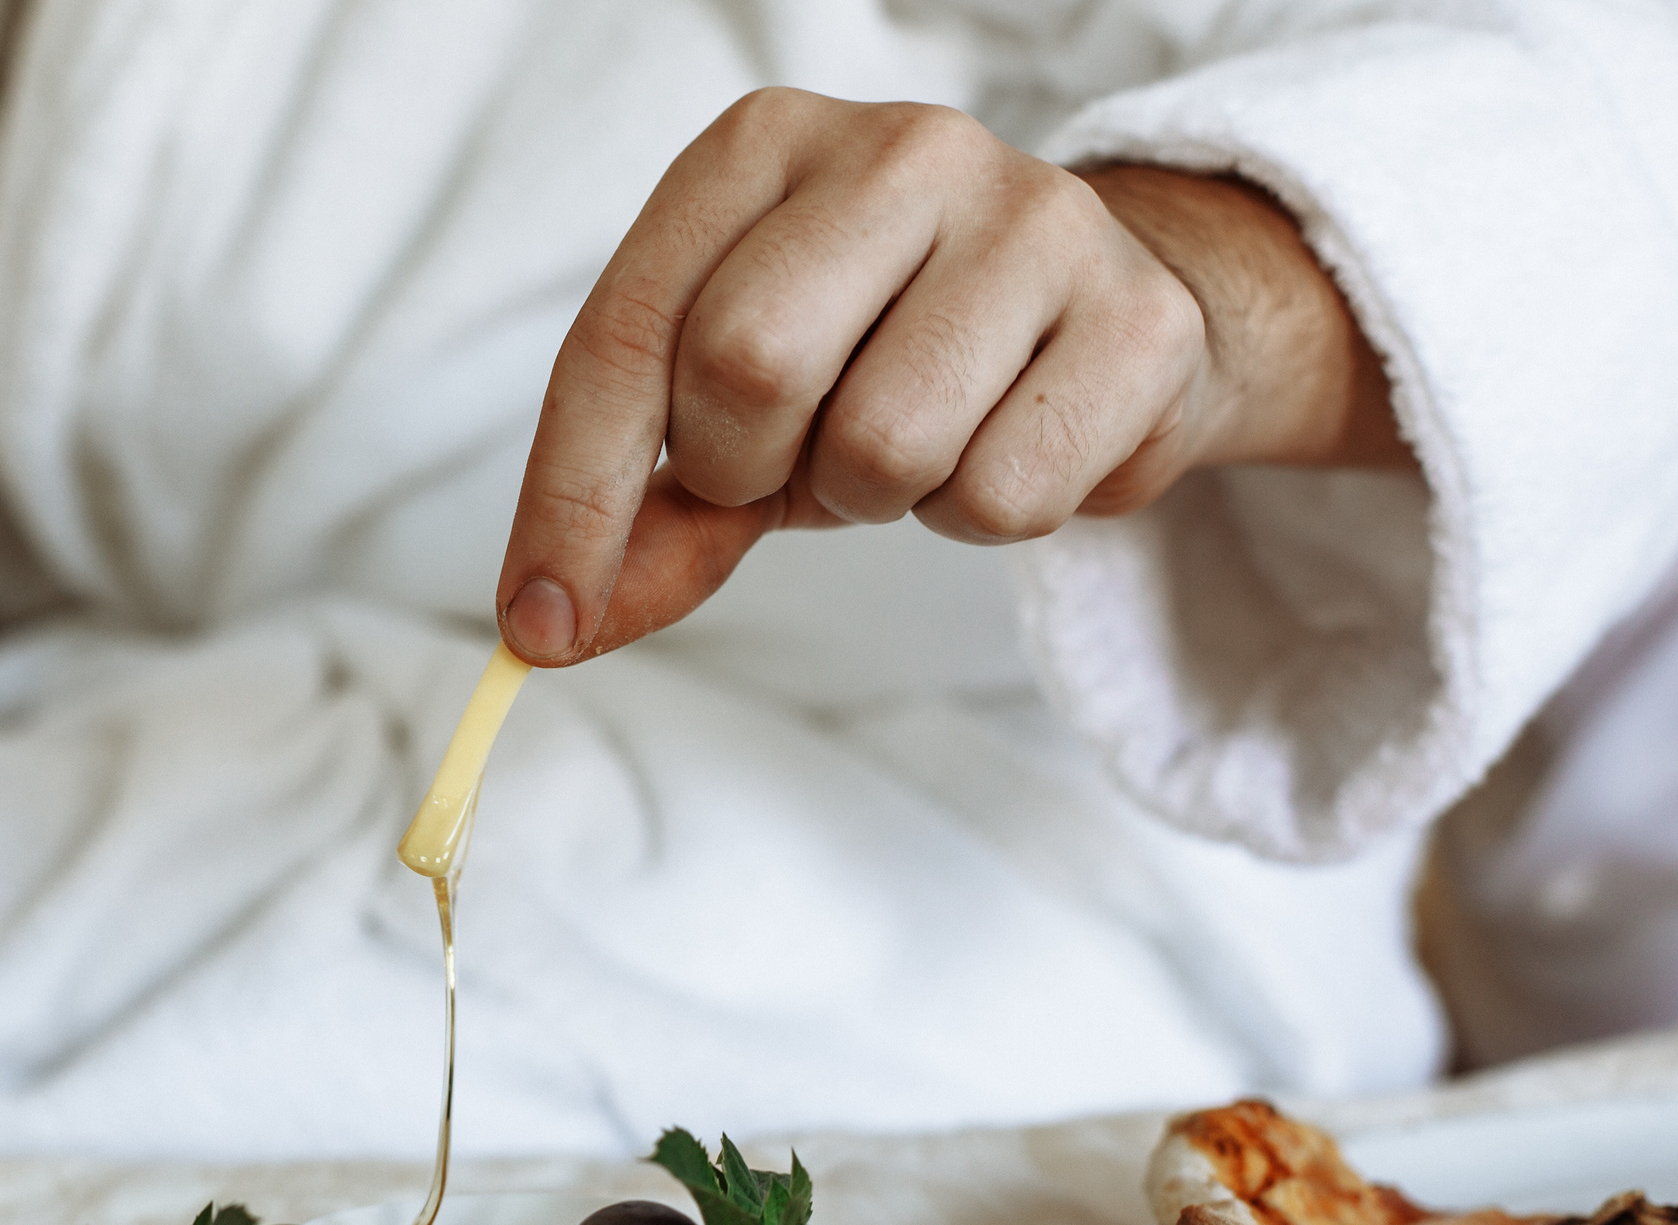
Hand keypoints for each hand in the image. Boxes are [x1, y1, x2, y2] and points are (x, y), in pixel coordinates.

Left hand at [495, 91, 1410, 665]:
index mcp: (760, 148)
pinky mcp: (1139, 316)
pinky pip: (1001, 497)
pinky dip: (979, 517)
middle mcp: (899, 150)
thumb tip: (550, 624)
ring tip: (914, 439)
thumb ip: (646, 511)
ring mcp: (1034, 218)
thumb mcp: (742, 414)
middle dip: (746, 470)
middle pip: (748, 367)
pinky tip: (1007, 445)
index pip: (622, 335)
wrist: (1105, 315)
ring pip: (883, 446)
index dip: (569, 499)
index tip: (539, 620)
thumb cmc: (884, 353)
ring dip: (874, 498)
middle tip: (796, 460)